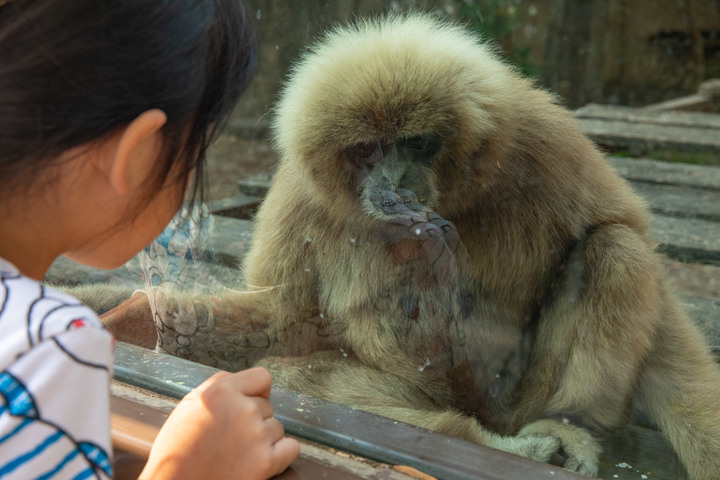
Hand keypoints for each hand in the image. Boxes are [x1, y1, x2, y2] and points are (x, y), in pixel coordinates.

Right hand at [140, 368, 299, 479]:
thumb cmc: (177, 450)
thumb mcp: (188, 407)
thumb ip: (217, 386)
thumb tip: (240, 379)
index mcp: (221, 392)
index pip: (262, 377)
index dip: (256, 392)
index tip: (247, 404)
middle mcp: (242, 410)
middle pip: (268, 406)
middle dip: (254, 420)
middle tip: (230, 438)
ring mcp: (256, 436)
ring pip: (277, 428)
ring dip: (264, 439)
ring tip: (236, 453)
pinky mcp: (266, 462)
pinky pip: (291, 448)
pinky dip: (281, 455)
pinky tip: (259, 461)